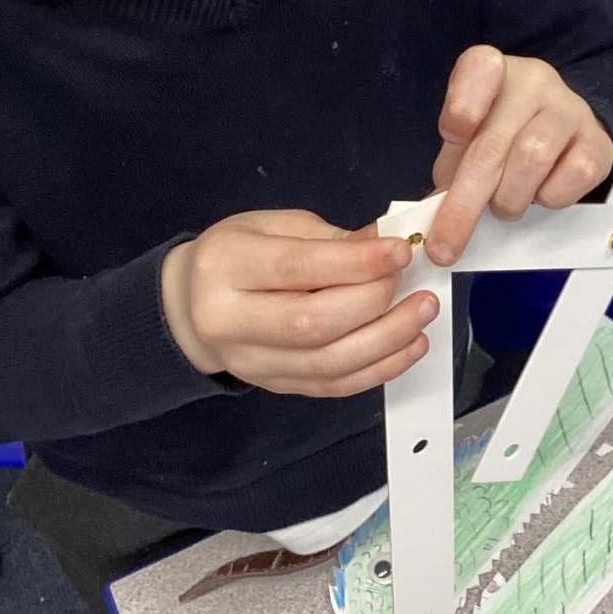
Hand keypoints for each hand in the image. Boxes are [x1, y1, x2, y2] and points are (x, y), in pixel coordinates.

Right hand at [161, 211, 436, 396]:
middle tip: (415, 285)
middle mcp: (229, 321)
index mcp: (225, 265)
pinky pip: (332, 386)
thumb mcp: (272, 227)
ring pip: (327, 363)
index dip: (356, 262)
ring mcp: (251, 362)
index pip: (297, 268)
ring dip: (387, 341)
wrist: (189, 305)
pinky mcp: (275, 386)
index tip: (402, 251)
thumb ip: (327, 240)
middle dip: (374, 303)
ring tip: (423, 315)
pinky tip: (409, 346)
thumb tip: (385, 247)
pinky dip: (378, 369)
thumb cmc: (237, 255)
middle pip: (312, 323)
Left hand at [425, 49, 612, 265]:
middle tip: (446, 244)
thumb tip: (429, 222)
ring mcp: (569, 109)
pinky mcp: (598, 141)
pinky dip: (550, 197)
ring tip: (505, 203)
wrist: (558, 133)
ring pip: (532, 160)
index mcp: (493, 71)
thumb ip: (449, 172)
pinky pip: (573, 176)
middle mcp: (533, 82)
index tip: (451, 134)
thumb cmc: (501, 138)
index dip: (463, 103)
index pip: (480, 67)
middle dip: (464, 204)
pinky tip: (541, 192)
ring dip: (509, 199)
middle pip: (493, 144)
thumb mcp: (466, 145)